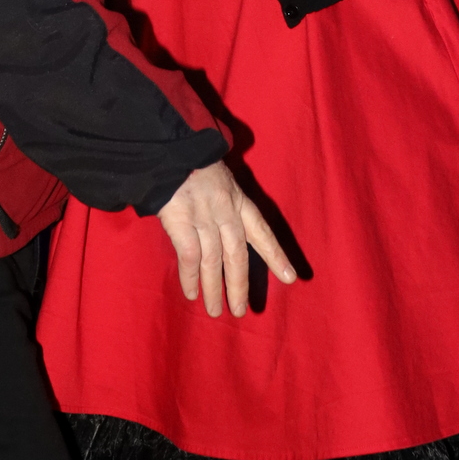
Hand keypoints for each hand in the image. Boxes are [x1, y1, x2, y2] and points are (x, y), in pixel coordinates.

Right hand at [156, 161, 296, 317]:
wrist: (167, 148)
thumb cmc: (190, 162)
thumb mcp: (218, 177)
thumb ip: (224, 202)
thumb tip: (224, 232)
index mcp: (237, 199)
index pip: (262, 231)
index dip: (276, 255)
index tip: (291, 278)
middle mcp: (225, 211)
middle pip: (238, 255)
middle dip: (239, 285)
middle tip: (241, 310)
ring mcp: (203, 216)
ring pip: (214, 261)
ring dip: (215, 289)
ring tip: (217, 311)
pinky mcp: (181, 221)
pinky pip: (189, 257)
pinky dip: (191, 278)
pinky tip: (192, 294)